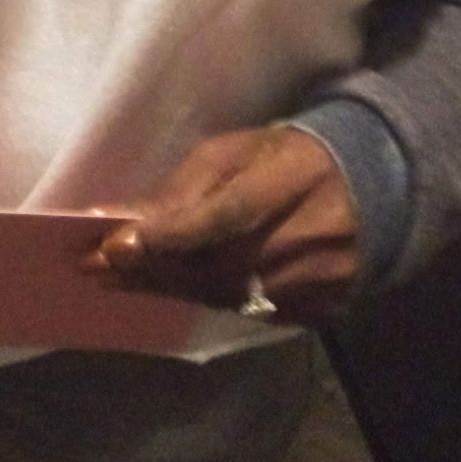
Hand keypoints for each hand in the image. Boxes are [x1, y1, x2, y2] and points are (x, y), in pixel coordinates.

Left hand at [82, 126, 362, 326]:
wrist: (367, 190)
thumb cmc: (286, 159)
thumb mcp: (241, 149)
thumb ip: (193, 183)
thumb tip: (135, 219)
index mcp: (295, 178)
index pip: (228, 213)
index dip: (172, 232)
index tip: (117, 242)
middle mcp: (311, 236)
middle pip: (219, 264)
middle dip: (150, 267)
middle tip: (93, 265)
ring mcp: (318, 281)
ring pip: (227, 294)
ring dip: (165, 287)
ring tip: (114, 279)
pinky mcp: (318, 310)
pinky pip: (247, 311)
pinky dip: (200, 298)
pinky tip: (163, 288)